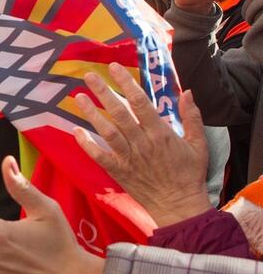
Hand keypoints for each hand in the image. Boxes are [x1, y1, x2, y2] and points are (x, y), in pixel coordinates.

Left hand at [72, 63, 210, 227]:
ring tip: (78, 97)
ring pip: (107, 132)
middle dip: (104, 92)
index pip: (141, 103)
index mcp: (161, 134)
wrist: (178, 206)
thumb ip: (192, 117)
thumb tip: (188, 92)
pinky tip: (75, 130)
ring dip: (91, 114)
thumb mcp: (199, 144)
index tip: (115, 68)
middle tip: (89, 75)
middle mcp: (142, 143)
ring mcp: (128, 158)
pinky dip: (86, 144)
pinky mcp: (118, 171)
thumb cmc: (189, 174)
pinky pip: (99, 156)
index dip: (127, 84)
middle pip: (120, 114)